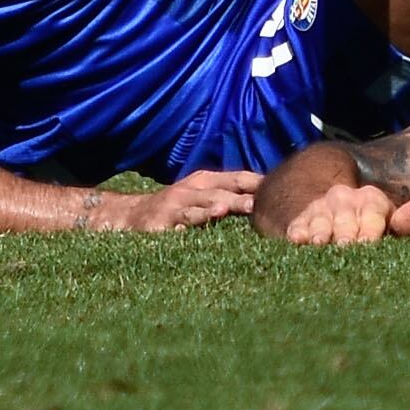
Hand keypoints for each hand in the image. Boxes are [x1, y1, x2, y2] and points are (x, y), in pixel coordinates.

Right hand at [96, 168, 261, 228]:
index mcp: (204, 181)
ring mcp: (173, 207)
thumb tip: (266, 198)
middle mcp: (190, 190)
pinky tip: (186, 232)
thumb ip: (227, 194)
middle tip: (256, 204)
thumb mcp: (200, 193)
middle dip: (236, 198)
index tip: (277, 187)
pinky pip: (172, 228)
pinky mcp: (158, 226)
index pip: (235, 178)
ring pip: (194, 209)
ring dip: (207, 210)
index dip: (254, 182)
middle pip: (217, 193)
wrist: (132, 214)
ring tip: (221, 211)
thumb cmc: (176, 206)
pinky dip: (180, 229)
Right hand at [283, 180, 409, 244]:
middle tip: (346, 246)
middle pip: (345, 217)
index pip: (372, 212)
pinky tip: (297, 240)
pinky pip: (298, 225)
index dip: (370, 228)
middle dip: (346, 232)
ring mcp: (321, 208)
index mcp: (371, 199)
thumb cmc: (371, 228)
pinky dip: (298, 232)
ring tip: (321, 243)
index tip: (369, 242)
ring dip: (320, 231)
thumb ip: (407, 220)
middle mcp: (344, 199)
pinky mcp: (300, 220)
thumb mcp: (390, 224)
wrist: (337, 213)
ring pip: (321, 219)